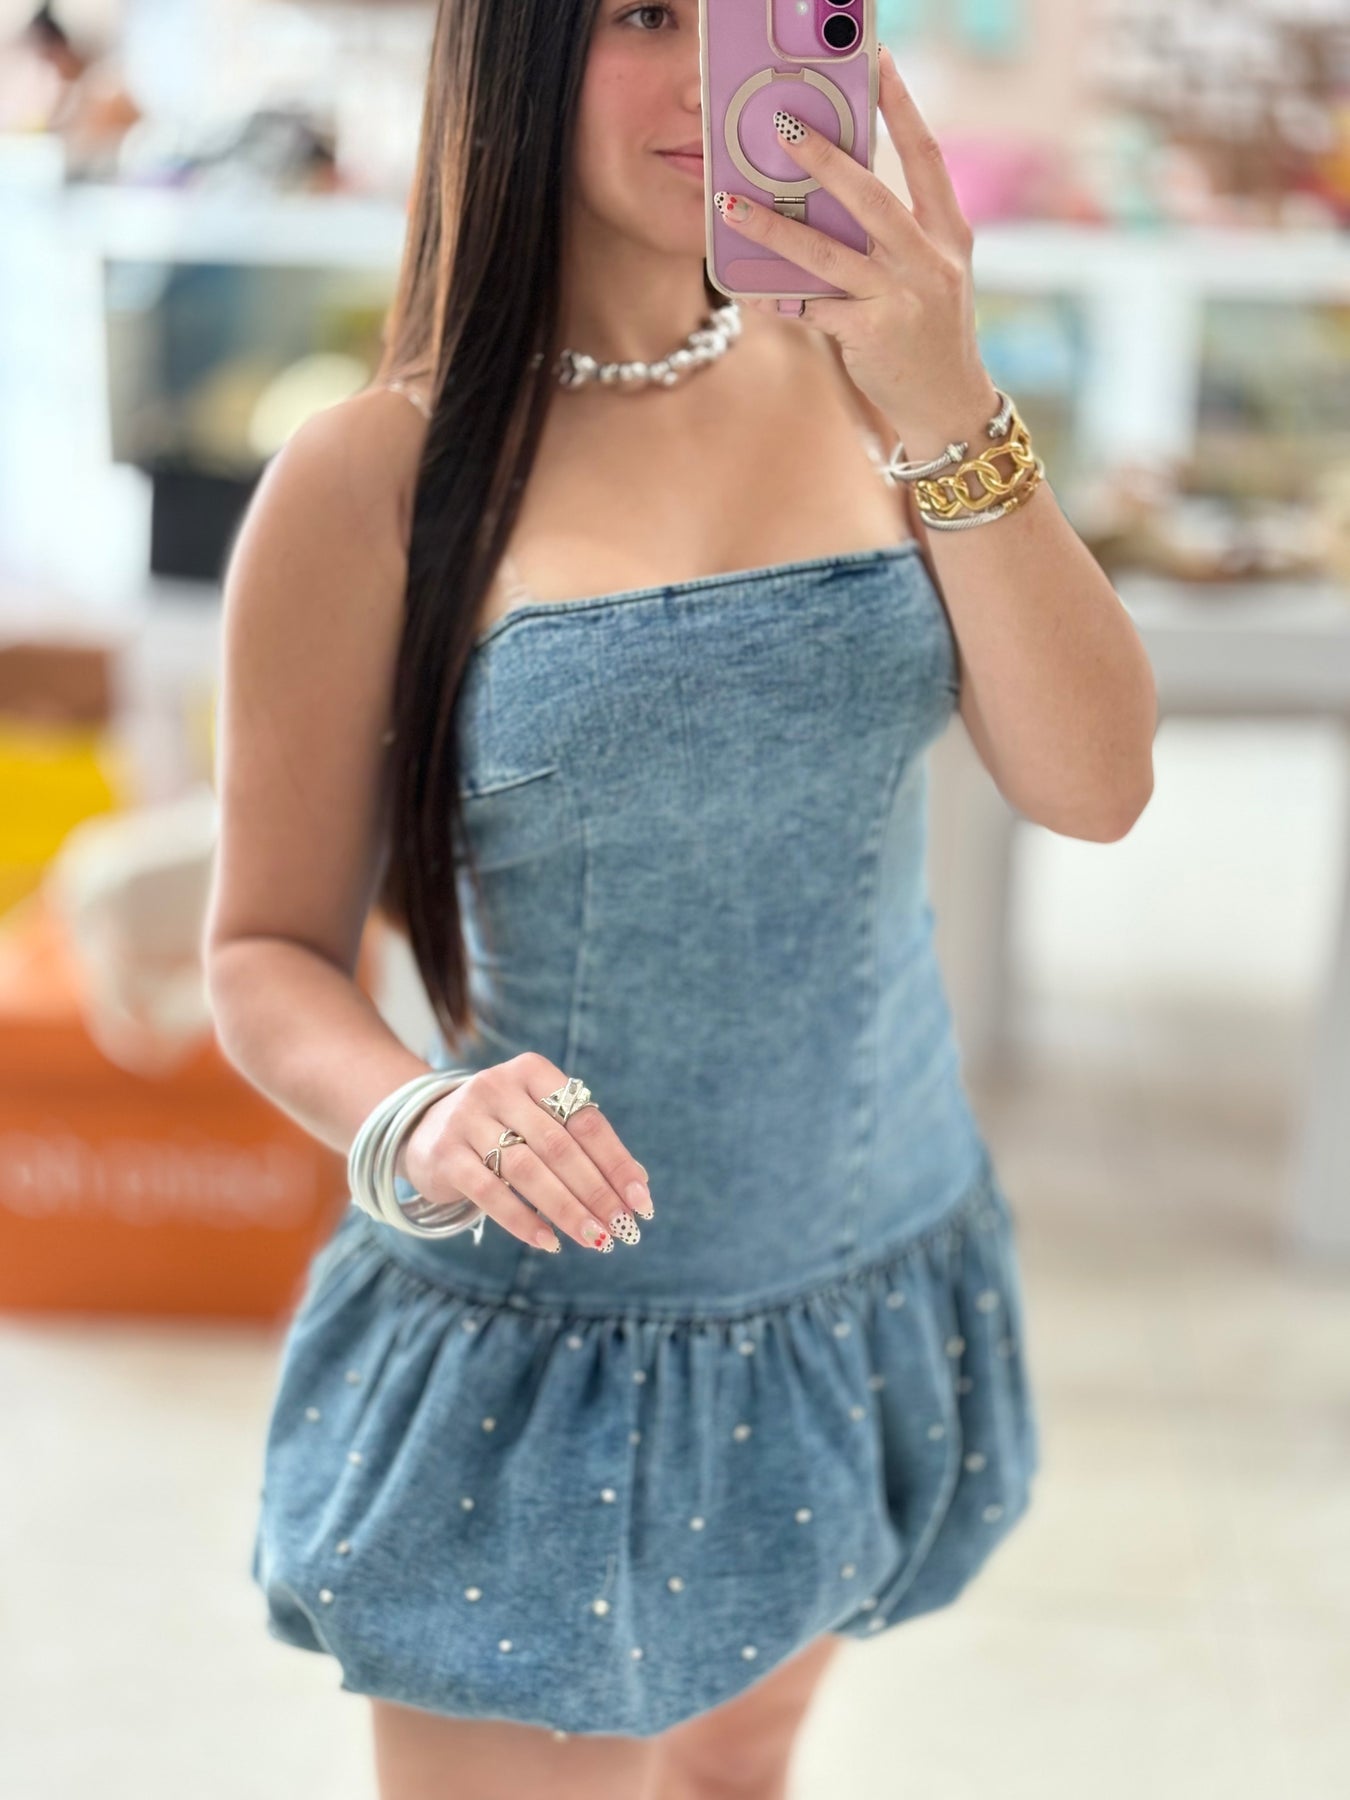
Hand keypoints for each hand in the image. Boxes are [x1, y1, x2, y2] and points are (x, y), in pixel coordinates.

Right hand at [401, 1052, 651, 1254]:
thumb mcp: (540, 1121)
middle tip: (623, 1228)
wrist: (423, 1127)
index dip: (617, 1163)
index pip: (585, 1120)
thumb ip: (584, 1144)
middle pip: (559, 1147)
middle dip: (596, 1192)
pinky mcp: (444, 1154)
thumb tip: (638, 1182)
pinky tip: (549, 1242)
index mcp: (532, 1072)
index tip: (642, 1202)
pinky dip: (523, 1220)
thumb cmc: (501, 1126)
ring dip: (566, 1209)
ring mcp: (466, 1119)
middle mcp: (497, 1087)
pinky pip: (490, 1193)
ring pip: (527, 1170)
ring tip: (595, 1238)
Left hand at [714, 45, 998, 456]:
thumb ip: (895, 236)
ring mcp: (903, 299)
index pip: (926, 157)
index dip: (903, 108)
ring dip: (775, 228)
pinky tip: (748, 286)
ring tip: (732, 205)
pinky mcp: (873, 335)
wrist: (950, 405)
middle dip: (826, 161)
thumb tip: (831, 195)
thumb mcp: (931, 274)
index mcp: (949, 234)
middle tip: (784, 127)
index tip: (879, 63)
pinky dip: (780, 296)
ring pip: (829, 253)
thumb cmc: (930, 332)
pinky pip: (814, 308)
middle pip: (871, 197)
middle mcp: (930, 261)